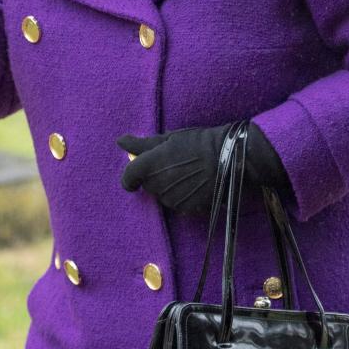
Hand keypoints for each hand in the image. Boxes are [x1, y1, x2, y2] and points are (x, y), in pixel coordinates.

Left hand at [116, 122, 291, 216]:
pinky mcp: (186, 209)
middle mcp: (158, 185)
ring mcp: (172, 199)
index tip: (136, 173)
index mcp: (150, 165)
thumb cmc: (197, 142)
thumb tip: (120, 142)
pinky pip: (175, 202)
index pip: (128, 178)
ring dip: (167, 185)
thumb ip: (142, 144)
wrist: (228, 158)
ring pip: (161, 194)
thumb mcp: (169, 139)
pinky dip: (180, 194)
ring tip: (185, 171)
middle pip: (147, 185)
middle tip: (172, 162)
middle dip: (154, 176)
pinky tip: (193, 182)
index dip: (130, 177)